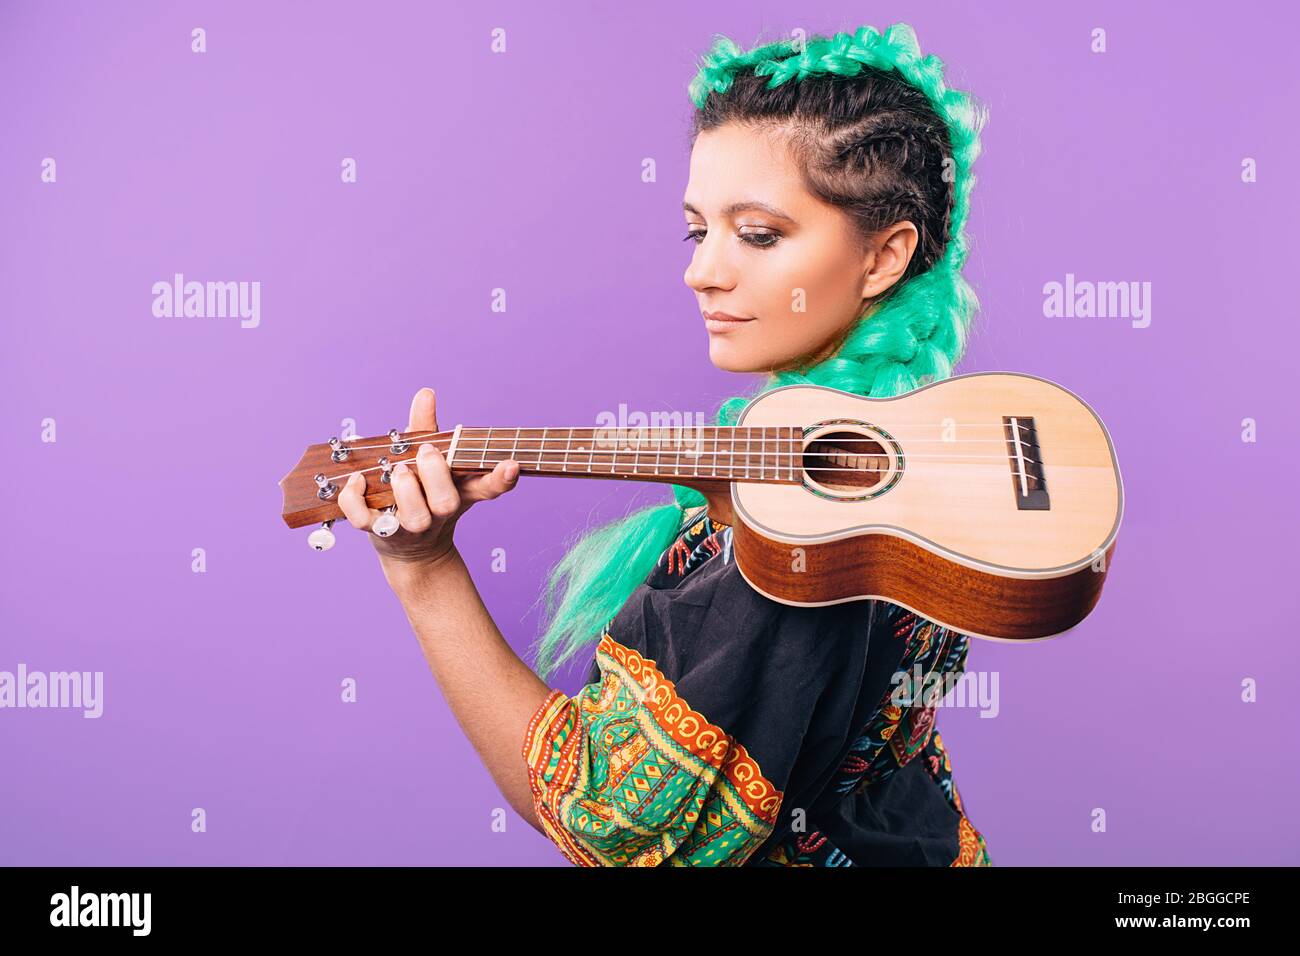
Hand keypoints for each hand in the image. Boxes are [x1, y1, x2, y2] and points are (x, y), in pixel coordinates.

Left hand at [337, 387, 519, 569]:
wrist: (409, 549)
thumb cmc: (422, 496)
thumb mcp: (432, 464)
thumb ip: (428, 429)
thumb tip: (426, 393)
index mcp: (459, 492)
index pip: (489, 487)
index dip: (503, 478)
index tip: (512, 463)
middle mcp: (438, 512)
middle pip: (446, 502)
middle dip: (435, 474)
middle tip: (425, 453)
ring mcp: (410, 526)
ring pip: (414, 516)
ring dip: (406, 490)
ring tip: (397, 470)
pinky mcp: (379, 533)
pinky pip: (363, 520)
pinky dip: (355, 499)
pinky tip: (355, 481)